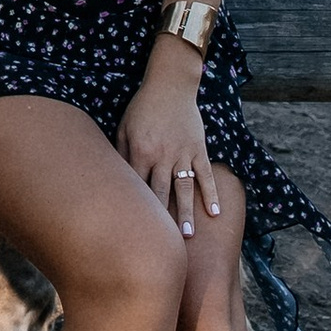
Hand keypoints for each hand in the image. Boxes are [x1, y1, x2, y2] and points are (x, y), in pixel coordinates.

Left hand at [119, 58, 220, 236]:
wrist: (170, 85)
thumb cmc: (141, 108)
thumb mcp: (123, 127)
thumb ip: (120, 153)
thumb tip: (116, 179)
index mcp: (140, 151)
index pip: (136, 186)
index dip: (135, 209)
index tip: (132, 231)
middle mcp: (161, 156)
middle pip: (159, 193)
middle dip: (160, 220)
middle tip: (161, 245)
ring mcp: (182, 153)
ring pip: (184, 188)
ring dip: (185, 212)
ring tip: (187, 236)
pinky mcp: (198, 148)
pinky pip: (205, 174)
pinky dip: (210, 193)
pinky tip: (214, 213)